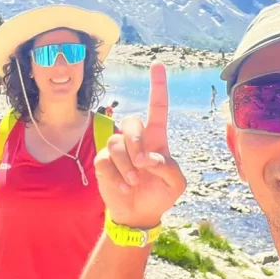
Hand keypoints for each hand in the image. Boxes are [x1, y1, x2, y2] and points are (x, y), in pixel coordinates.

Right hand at [95, 62, 185, 228]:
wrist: (139, 213)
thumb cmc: (160, 193)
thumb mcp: (176, 183)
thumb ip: (168, 168)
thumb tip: (149, 159)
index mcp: (157, 138)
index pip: (157, 107)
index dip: (158, 86)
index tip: (157, 65)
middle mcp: (136, 139)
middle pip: (132, 122)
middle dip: (136, 141)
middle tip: (143, 163)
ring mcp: (118, 150)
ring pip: (116, 143)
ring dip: (128, 166)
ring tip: (135, 182)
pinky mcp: (104, 163)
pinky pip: (106, 161)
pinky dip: (117, 177)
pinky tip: (125, 188)